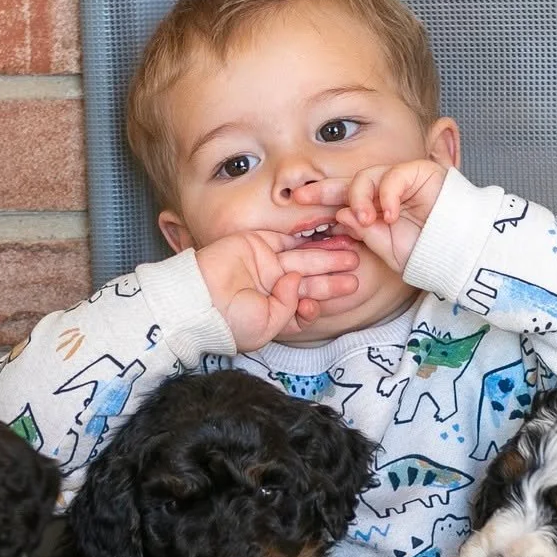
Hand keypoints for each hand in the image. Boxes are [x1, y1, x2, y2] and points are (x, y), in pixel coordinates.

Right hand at [193, 229, 361, 351]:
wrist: (200, 299)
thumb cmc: (230, 321)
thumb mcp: (268, 325)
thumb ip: (290, 306)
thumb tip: (299, 282)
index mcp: (274, 311)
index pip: (306, 304)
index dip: (324, 298)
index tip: (344, 291)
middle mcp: (271, 288)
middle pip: (310, 279)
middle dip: (333, 272)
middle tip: (356, 266)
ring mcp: (265, 264)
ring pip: (303, 257)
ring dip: (327, 253)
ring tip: (350, 251)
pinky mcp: (257, 243)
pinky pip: (287, 237)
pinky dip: (308, 233)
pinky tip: (330, 231)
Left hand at [293, 160, 448, 271]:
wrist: (459, 254)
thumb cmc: (426, 253)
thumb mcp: (385, 248)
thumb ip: (363, 232)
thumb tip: (340, 215)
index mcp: (375, 208)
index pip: (343, 199)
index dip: (322, 198)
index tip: (298, 201)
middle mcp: (385, 191)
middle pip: (350, 182)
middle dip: (326, 189)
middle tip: (306, 198)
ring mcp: (402, 180)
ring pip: (368, 176)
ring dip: (361, 198)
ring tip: (367, 220)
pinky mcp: (421, 172)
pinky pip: (395, 175)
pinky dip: (388, 194)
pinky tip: (390, 215)